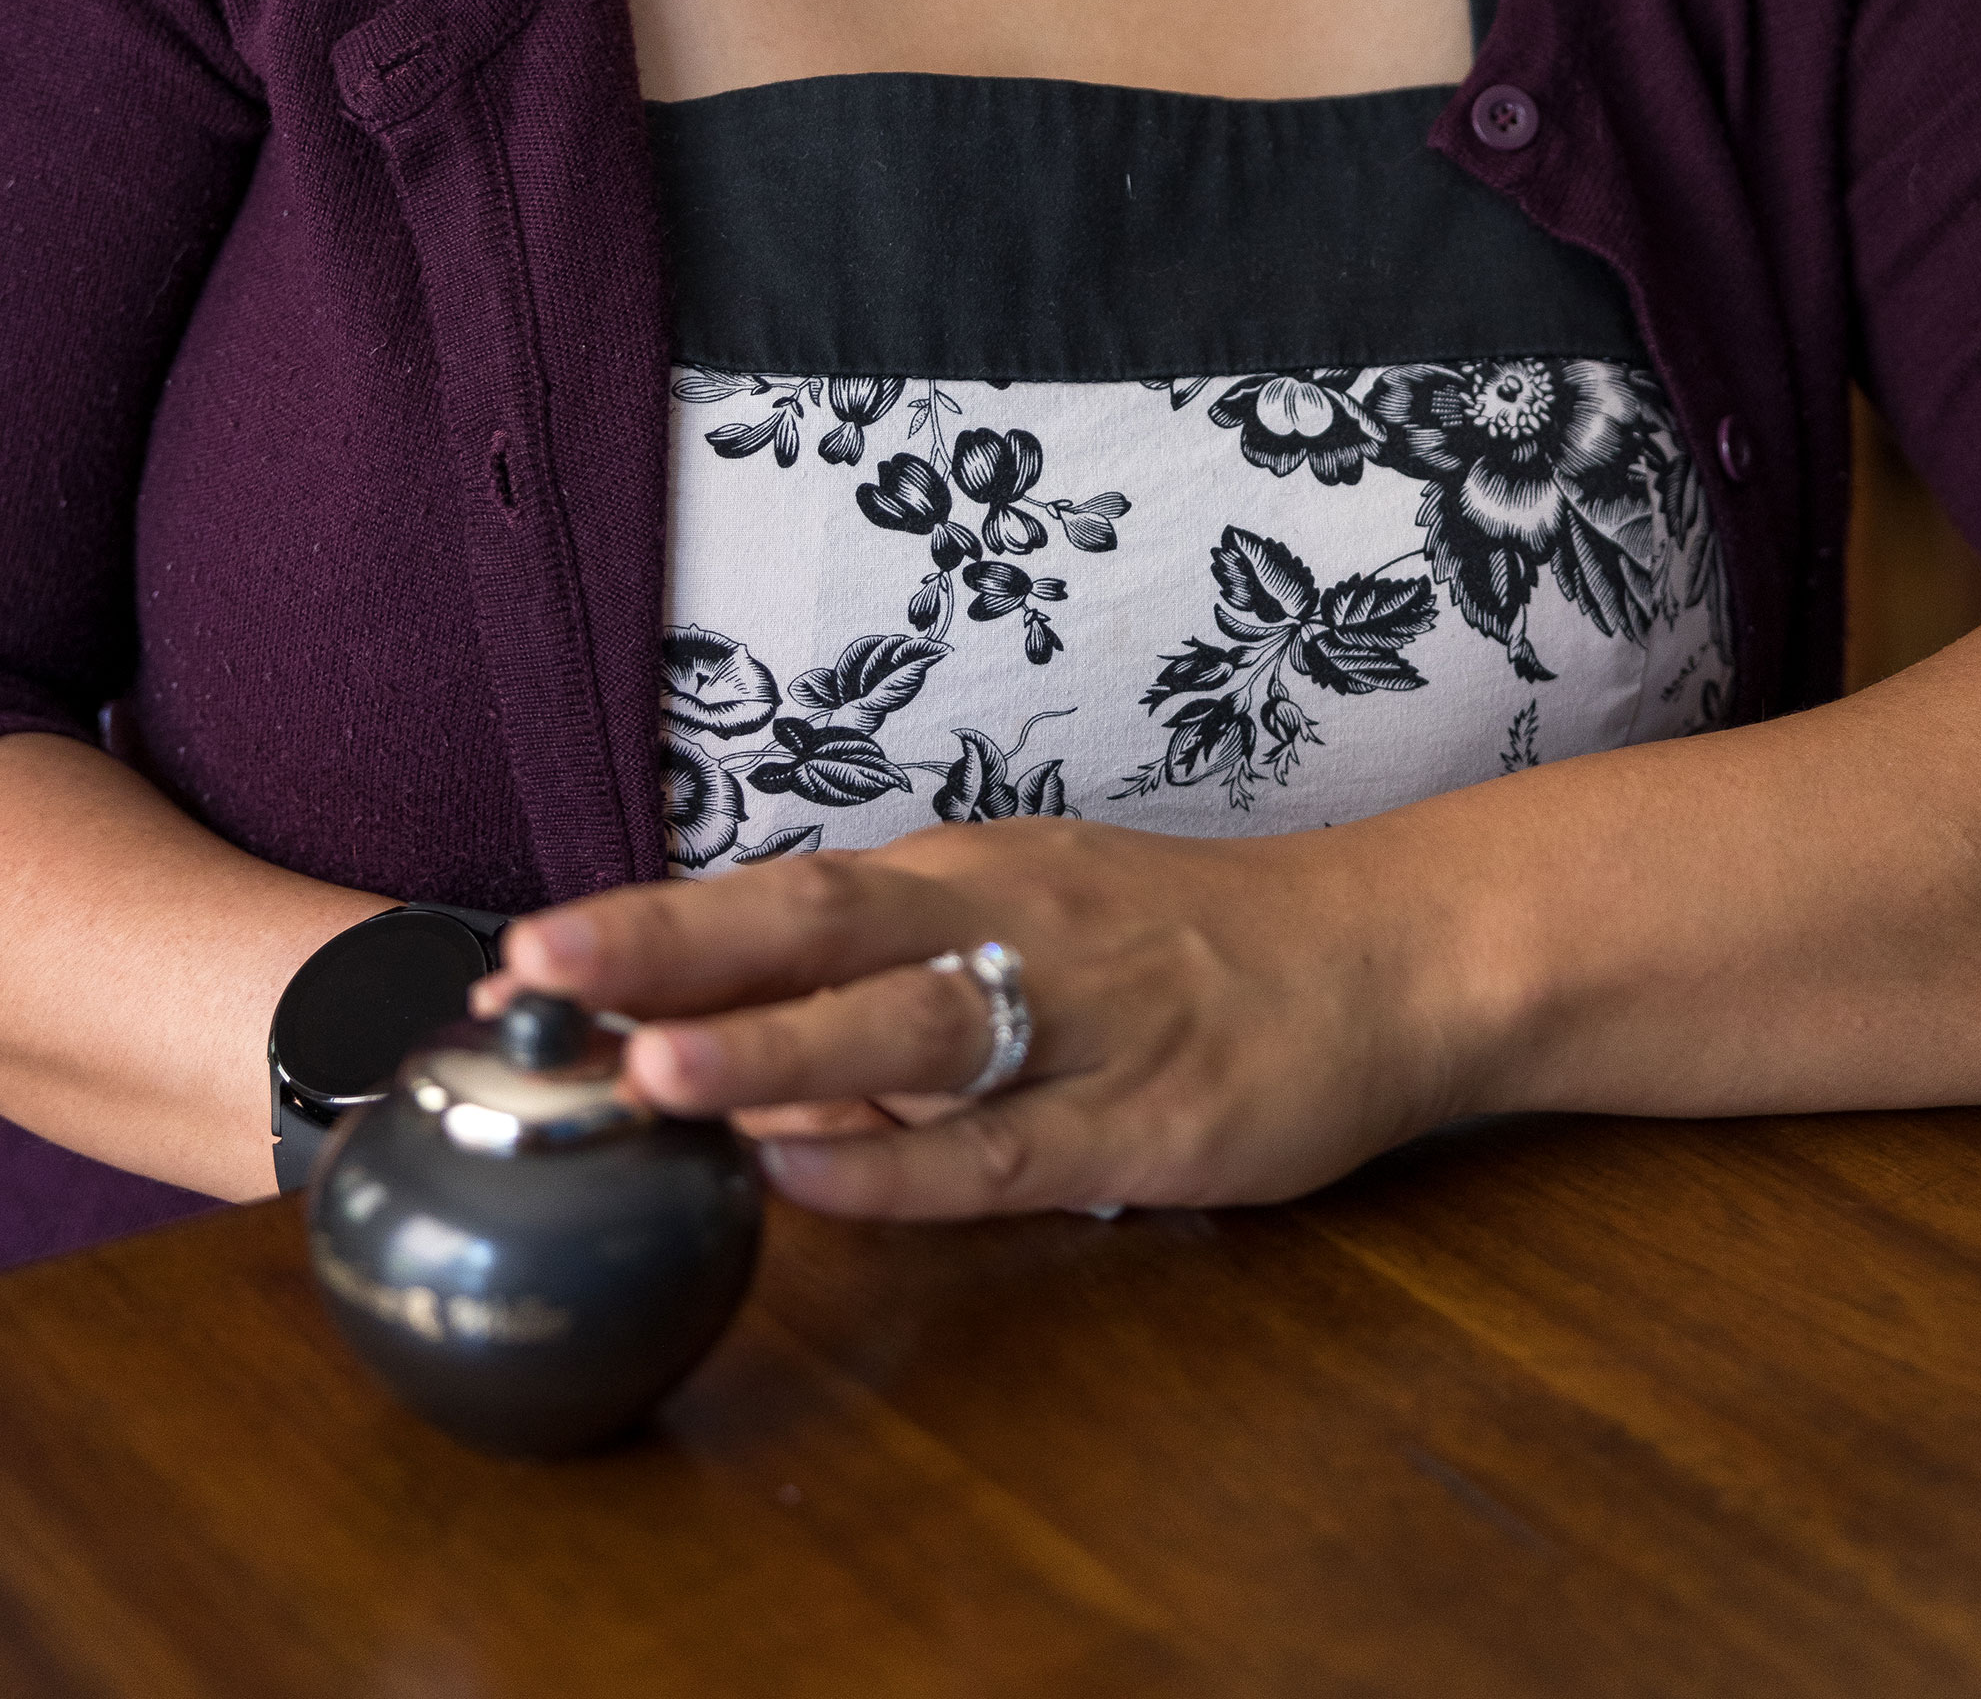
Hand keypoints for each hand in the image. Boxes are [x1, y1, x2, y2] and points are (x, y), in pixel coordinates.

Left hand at [484, 817, 1471, 1220]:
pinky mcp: (1142, 1118)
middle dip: (675, 950)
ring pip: (910, 1028)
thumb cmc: (1185, 949)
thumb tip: (719, 1045)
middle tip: (545, 972)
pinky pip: (1004, 1148)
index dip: (654, 927)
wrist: (1382, 955)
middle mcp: (1006, 924)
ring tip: (660, 1071)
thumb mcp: (1025, 932)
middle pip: (821, 923)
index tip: (526, 955)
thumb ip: (885, 992)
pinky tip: (817, 1178)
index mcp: (965, 875)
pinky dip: (905, 1166)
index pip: (782, 895)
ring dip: (779, 1048)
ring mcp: (1076, 1019)